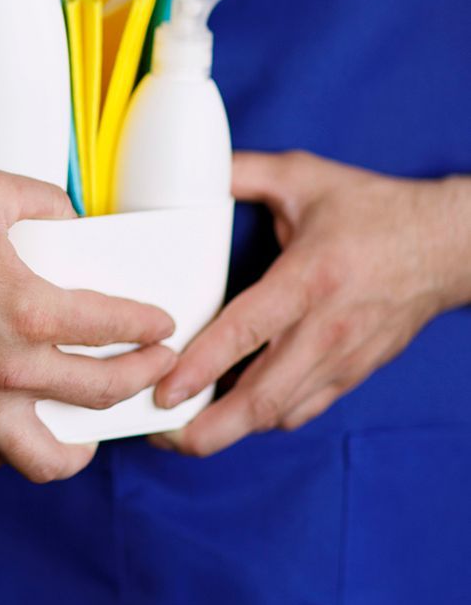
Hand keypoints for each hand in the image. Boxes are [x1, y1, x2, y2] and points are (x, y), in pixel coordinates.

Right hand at [0, 167, 175, 483]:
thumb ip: (41, 197)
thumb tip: (72, 216)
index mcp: (31, 310)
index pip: (116, 327)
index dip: (150, 327)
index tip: (160, 326)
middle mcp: (10, 368)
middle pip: (101, 393)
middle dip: (141, 381)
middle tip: (152, 369)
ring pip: (45, 458)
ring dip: (79, 450)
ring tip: (88, 436)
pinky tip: (7, 437)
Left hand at [152, 151, 467, 456]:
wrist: (448, 246)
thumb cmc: (376, 211)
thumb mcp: (304, 176)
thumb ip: (242, 172)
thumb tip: (194, 171)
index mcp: (307, 280)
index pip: (245, 334)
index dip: (200, 367)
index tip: (165, 390)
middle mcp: (324, 330)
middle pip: (259, 400)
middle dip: (205, 429)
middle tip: (161, 433)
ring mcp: (341, 359)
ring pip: (278, 415)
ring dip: (229, 429)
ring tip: (184, 426)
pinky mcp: (352, 375)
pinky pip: (300, 411)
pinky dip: (263, 418)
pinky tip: (232, 410)